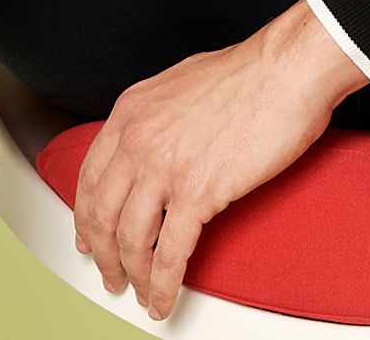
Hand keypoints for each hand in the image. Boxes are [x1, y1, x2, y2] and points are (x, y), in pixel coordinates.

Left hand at [72, 2, 369, 321]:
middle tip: (110, 275)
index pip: (90, 175)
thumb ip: (157, 116)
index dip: (85, 215)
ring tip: (140, 294)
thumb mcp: (178, 85)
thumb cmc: (247, 73)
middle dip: (103, 254)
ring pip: (130, 239)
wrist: (284, 69)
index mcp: (131, 112)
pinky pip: (170, 253)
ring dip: (131, 275)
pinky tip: (164, 300)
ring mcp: (164, 167)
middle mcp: (137, 139)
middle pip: (102, 213)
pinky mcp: (197, 192)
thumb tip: (157, 142)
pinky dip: (163, 285)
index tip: (88, 237)